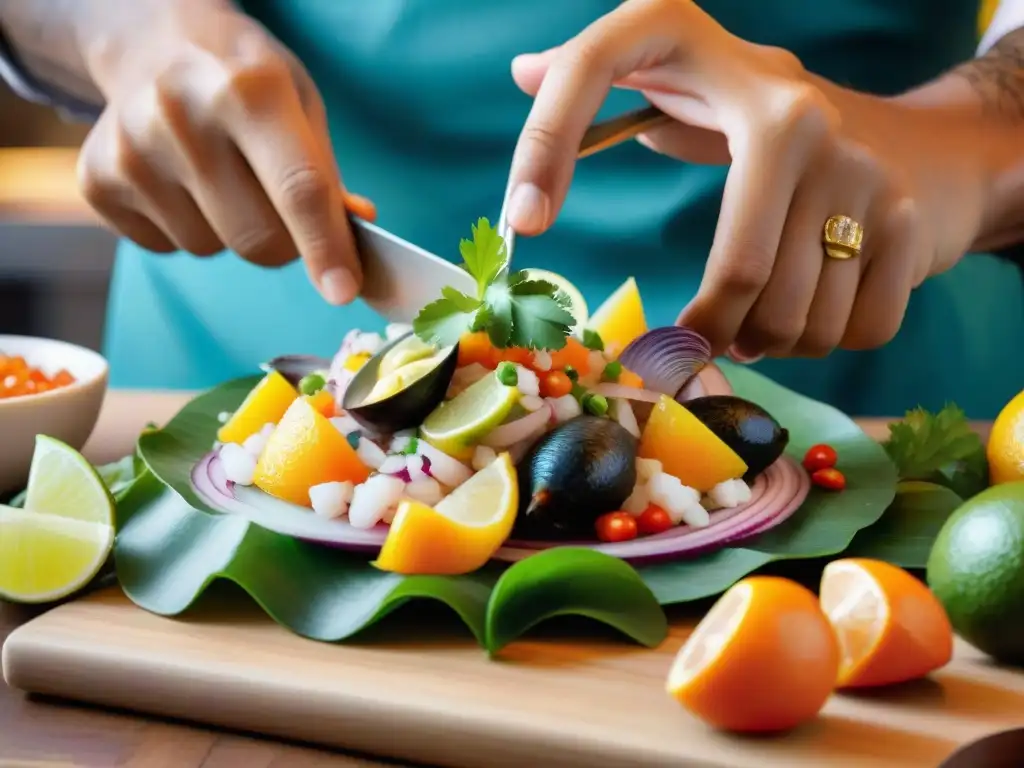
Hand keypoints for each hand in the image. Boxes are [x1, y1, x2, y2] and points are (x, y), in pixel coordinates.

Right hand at [76, 0, 367, 304]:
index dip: (325, 247)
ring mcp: (132, 150)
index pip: (299, 189)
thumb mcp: (300, 102)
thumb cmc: (243, 78)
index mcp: (250, 90)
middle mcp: (183, 116)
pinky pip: (167, 247)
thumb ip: (326, 173)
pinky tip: (179, 178)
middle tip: (278, 207)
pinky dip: (185, 226)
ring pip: (211, 249)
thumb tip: (354, 231)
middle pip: (257, 239)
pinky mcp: (98, 181)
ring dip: (228, 230)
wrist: (152, 42)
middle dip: (284, 243)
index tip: (344, 291)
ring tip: (218, 173)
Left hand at [505, 0, 984, 357]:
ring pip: (796, 318)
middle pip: (739, 274)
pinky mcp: (911, 221)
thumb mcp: (694, 84)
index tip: (524, 221)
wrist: (922, 145)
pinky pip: (857, 330)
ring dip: (766, 346)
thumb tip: (521, 69)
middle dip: (710, 334)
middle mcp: (792, 105)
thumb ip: (601, 77)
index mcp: (716, 60)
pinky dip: (823, 347)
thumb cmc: (773, 127)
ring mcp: (861, 166)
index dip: (544, 146)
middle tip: (698, 340)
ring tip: (755, 326)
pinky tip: (808, 321)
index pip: (594, 69)